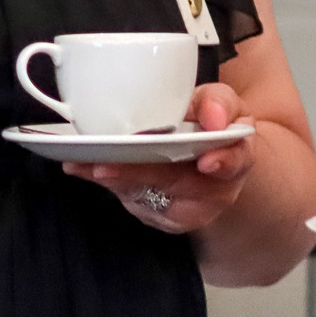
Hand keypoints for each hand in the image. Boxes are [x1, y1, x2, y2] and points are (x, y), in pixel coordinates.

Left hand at [65, 83, 254, 233]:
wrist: (207, 158)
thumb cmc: (210, 124)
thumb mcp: (220, 103)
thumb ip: (217, 103)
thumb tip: (212, 118)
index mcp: (237, 156)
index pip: (237, 161)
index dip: (225, 162)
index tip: (208, 162)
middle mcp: (213, 189)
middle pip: (178, 184)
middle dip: (142, 173)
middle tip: (108, 164)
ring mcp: (183, 206)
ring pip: (148, 195)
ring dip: (116, 179)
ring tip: (88, 165)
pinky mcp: (156, 213)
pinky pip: (129, 198)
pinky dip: (104, 181)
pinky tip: (78, 166)